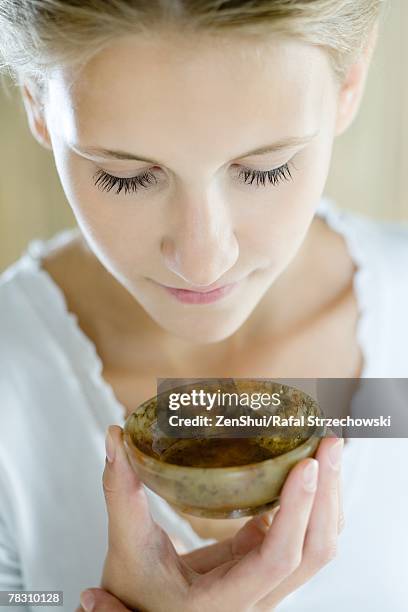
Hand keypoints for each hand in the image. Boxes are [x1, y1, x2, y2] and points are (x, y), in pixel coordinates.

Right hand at [83, 426, 343, 611]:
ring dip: (327, 498)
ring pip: (316, 547)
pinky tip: (306, 470)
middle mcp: (255, 600)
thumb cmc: (134, 591)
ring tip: (327, 450)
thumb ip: (120, 492)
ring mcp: (265, 585)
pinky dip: (312, 504)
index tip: (306, 465)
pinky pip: (302, 539)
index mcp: (221, 602)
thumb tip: (115, 437)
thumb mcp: (126, 546)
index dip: (297, 511)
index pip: (275, 560)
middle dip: (327, 495)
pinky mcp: (264, 567)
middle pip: (313, 552)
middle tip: (329, 442)